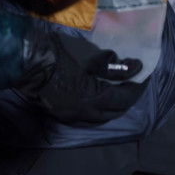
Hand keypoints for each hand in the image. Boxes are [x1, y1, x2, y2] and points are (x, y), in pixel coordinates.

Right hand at [15, 31, 144, 126]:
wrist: (30, 62)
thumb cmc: (62, 55)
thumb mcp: (93, 56)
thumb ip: (117, 67)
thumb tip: (137, 68)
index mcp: (96, 99)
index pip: (126, 97)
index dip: (138, 86)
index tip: (144, 75)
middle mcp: (87, 113)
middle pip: (116, 110)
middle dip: (128, 97)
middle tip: (133, 82)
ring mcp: (73, 116)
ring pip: (102, 117)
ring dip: (114, 106)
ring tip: (119, 91)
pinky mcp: (63, 114)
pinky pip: (88, 119)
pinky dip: (99, 112)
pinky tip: (100, 102)